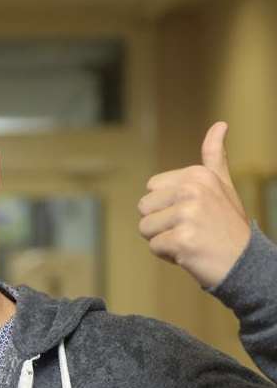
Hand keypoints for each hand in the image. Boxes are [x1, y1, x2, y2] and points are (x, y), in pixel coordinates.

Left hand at [138, 122, 250, 287]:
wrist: (245, 263)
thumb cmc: (227, 226)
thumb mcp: (223, 186)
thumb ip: (214, 157)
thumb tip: (219, 124)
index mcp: (197, 175)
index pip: (151, 189)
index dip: (166, 207)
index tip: (193, 213)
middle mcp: (193, 190)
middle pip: (144, 208)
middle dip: (161, 223)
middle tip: (191, 229)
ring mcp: (188, 214)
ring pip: (145, 228)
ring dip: (163, 239)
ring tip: (190, 240)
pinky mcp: (183, 239)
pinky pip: (154, 247)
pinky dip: (169, 255)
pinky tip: (191, 253)